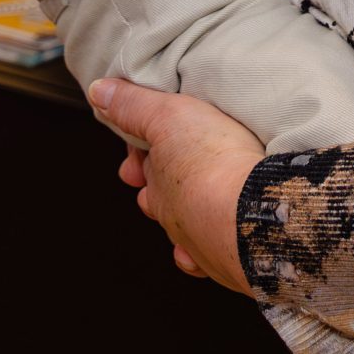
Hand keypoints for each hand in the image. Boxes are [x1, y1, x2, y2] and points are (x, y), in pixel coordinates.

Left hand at [89, 78, 263, 294]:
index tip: (146, 144)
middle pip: (160, 203)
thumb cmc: (214, 165)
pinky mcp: (232, 262)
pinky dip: (208, 251)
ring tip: (201, 202)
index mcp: (158, 186)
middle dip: (162, 189)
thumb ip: (135, 106)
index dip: (143, 153)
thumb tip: (98, 92)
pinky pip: (212, 260)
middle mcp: (175, 219)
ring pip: (185, 233)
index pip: (142, 168)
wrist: (255, 213)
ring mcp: (201, 245)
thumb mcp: (170, 116)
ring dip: (190, 218)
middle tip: (173, 170)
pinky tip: (215, 241)